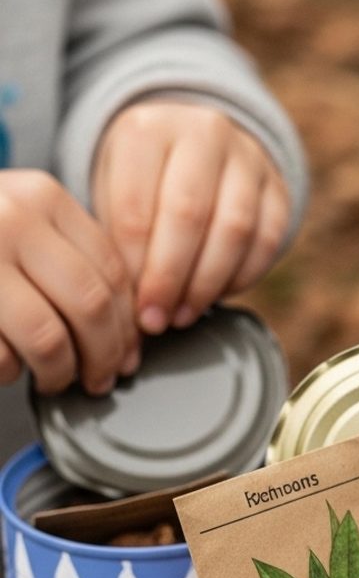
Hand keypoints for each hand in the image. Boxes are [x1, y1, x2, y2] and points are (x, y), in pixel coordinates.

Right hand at [0, 170, 136, 394]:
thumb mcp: (20, 221)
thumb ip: (67, 256)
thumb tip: (127, 330)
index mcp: (41, 197)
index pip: (110, 271)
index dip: (126, 325)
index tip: (126, 354)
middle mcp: (11, 219)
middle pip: (89, 306)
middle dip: (103, 356)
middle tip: (97, 379)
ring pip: (48, 338)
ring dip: (59, 373)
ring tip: (54, 380)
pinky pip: (1, 354)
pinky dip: (8, 371)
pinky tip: (6, 366)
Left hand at [93, 100, 290, 334]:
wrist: (191, 147)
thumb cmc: (141, 183)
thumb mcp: (110, 195)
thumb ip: (116, 245)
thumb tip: (132, 319)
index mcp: (146, 129)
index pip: (136, 209)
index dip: (134, 269)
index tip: (130, 309)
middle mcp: (202, 132)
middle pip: (188, 215)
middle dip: (170, 279)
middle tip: (157, 321)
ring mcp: (247, 156)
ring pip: (234, 229)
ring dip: (207, 284)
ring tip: (184, 315)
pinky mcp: (278, 186)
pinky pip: (268, 240)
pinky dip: (243, 277)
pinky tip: (216, 296)